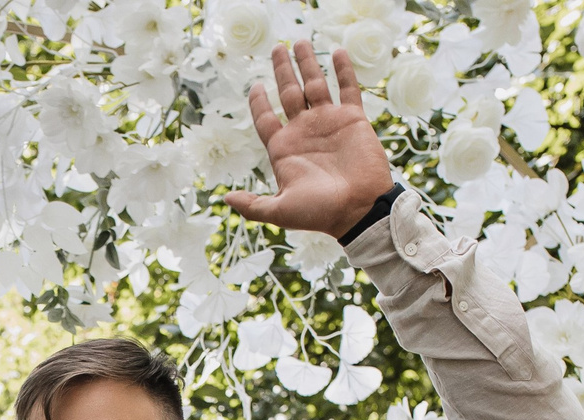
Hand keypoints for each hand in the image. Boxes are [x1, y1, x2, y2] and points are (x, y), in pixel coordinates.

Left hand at [222, 43, 393, 238]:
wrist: (359, 209)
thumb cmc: (320, 213)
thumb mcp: (280, 210)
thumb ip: (253, 205)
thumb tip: (224, 198)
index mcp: (284, 148)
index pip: (265, 118)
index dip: (258, 102)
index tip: (254, 85)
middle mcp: (304, 131)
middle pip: (288, 93)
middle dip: (282, 70)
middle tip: (277, 48)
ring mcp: (328, 122)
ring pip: (314, 85)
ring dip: (308, 63)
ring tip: (300, 42)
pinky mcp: (352, 119)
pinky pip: (347, 89)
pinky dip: (343, 71)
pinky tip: (337, 52)